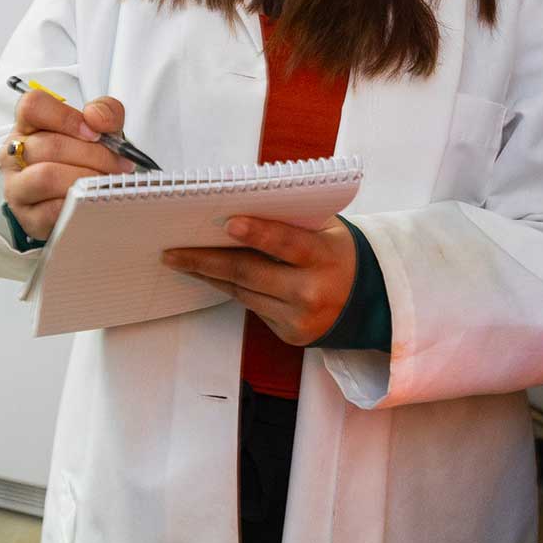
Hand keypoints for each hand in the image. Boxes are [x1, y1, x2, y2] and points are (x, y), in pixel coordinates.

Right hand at [0, 93, 130, 239]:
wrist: (76, 198)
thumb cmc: (83, 158)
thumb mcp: (99, 129)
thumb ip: (105, 112)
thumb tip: (96, 117)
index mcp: (28, 125)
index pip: (32, 106)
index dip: (66, 117)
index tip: (95, 133)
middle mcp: (15, 154)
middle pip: (49, 145)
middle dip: (93, 155)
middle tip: (119, 164)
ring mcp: (17, 187)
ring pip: (46, 176)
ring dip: (86, 178)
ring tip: (107, 181)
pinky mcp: (28, 217)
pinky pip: (52, 210)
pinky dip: (78, 203)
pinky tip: (93, 200)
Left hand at [163, 217, 356, 345]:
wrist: (369, 300)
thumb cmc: (338, 253)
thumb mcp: (325, 230)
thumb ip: (290, 221)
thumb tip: (238, 207)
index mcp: (324, 257)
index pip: (287, 243)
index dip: (258, 233)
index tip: (228, 223)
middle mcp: (312, 291)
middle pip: (250, 273)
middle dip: (207, 261)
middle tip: (173, 252)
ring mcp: (300, 318)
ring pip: (244, 293)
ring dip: (210, 275)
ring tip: (182, 261)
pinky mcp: (291, 335)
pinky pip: (253, 308)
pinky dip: (232, 289)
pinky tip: (212, 276)